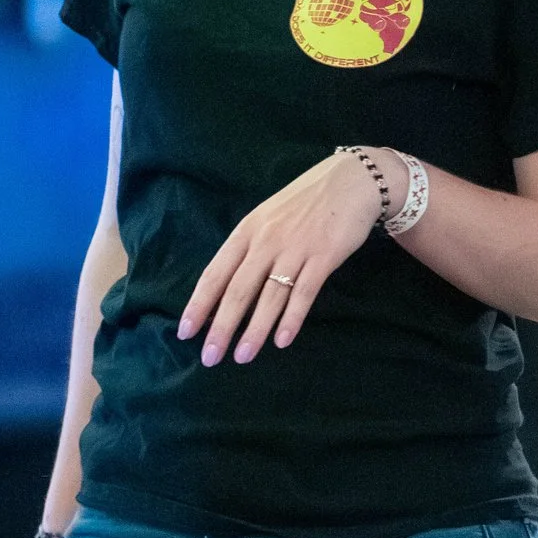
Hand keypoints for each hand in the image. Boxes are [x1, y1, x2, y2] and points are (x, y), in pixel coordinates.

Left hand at [177, 151, 380, 363]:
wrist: (351, 180)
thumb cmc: (306, 202)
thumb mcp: (267, 218)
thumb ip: (249, 248)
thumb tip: (228, 287)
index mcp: (247, 231)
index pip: (215, 273)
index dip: (199, 304)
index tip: (185, 332)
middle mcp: (266, 241)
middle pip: (238, 290)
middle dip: (222, 327)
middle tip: (210, 357)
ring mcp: (296, 249)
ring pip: (269, 296)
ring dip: (255, 330)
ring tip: (243, 356)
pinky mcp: (324, 256)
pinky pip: (304, 293)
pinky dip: (292, 318)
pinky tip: (282, 340)